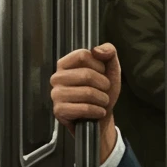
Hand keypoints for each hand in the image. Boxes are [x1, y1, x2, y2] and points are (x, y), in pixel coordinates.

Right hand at [51, 43, 120, 162]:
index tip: (102, 73)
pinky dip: (97, 111)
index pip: (83, 55)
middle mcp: (57, 77)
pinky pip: (84, 108)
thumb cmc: (102, 90)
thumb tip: (97, 50)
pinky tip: (98, 111)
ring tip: (102, 101)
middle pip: (86, 74)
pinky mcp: (59, 110)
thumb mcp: (111, 69)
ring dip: (102, 99)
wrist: (101, 116)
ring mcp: (56, 94)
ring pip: (87, 92)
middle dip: (103, 84)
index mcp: (65, 64)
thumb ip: (109, 52)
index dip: (99, 65)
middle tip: (104, 91)